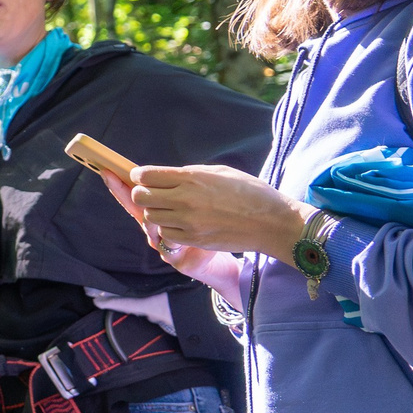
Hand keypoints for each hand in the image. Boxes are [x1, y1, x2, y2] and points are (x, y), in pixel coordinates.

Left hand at [128, 164, 310, 262]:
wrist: (273, 222)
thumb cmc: (250, 192)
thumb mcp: (219, 172)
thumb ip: (189, 174)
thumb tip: (166, 176)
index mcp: (192, 178)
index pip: (146, 175)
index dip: (139, 175)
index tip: (142, 176)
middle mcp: (186, 199)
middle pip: (141, 196)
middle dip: (141, 193)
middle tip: (151, 193)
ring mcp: (189, 222)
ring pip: (150, 216)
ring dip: (155, 211)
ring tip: (169, 208)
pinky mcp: (194, 240)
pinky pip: (165, 234)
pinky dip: (167, 228)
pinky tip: (179, 222)